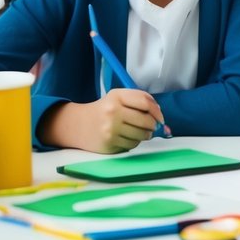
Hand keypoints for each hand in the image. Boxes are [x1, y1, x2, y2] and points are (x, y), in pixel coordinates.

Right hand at [40, 88, 162, 153]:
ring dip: (146, 135)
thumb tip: (160, 115)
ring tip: (143, 132)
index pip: (145, 102)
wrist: (79, 125)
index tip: (160, 117)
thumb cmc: (104, 110)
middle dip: (154, 125)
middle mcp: (113, 111)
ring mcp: (110, 128)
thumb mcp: (118, 98)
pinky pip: (132, 144)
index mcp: (117, 96)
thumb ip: (139, 101)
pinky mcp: (109, 143)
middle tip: (154, 127)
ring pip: (141, 134)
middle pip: (146, 120)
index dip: (157, 111)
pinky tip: (129, 137)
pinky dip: (135, 142)